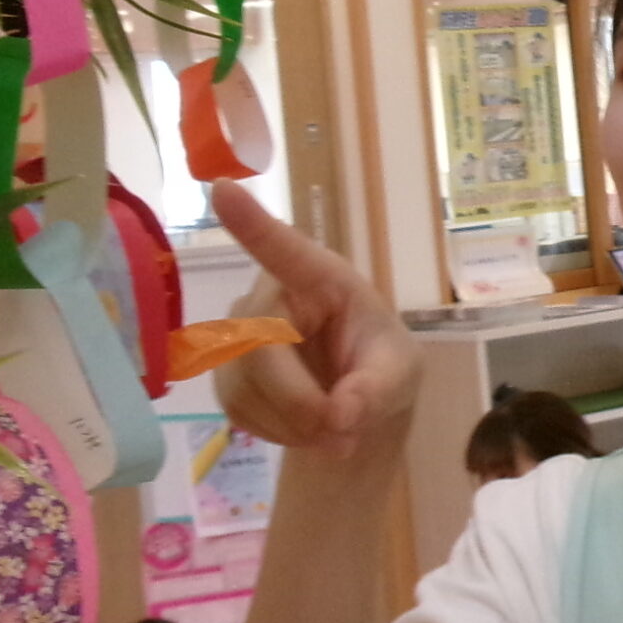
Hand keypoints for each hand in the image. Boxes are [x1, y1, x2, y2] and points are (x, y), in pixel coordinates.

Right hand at [213, 183, 419, 458]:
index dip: (253, 225)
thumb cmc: (381, 368)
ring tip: (333, 430)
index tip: (223, 190)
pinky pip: (237, 409)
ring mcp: (240, 332)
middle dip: (299, 401)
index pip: (284, 249)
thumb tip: (341, 415)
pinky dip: (277, 432)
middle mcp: (272, 295)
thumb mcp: (399, 375)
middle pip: (259, 345)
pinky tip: (303, 428)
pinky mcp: (225, 371)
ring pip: (245, 384)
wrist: (355, 407)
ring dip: (293, 422)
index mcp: (322, 278)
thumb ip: (377, 390)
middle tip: (341, 432)